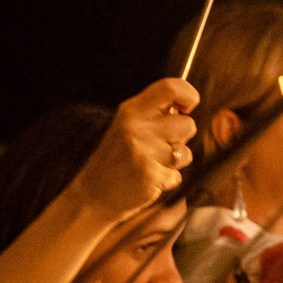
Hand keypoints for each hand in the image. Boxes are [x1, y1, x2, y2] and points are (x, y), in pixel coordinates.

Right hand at [72, 77, 198, 221]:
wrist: (93, 194)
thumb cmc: (115, 159)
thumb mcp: (126, 125)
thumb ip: (153, 113)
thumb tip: (183, 106)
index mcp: (132, 110)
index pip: (171, 88)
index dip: (189, 95)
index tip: (186, 109)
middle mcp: (137, 127)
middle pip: (187, 124)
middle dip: (181, 138)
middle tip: (159, 147)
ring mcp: (144, 151)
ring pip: (185, 152)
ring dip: (174, 161)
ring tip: (152, 164)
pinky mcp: (150, 175)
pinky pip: (177, 176)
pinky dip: (167, 180)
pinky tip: (149, 180)